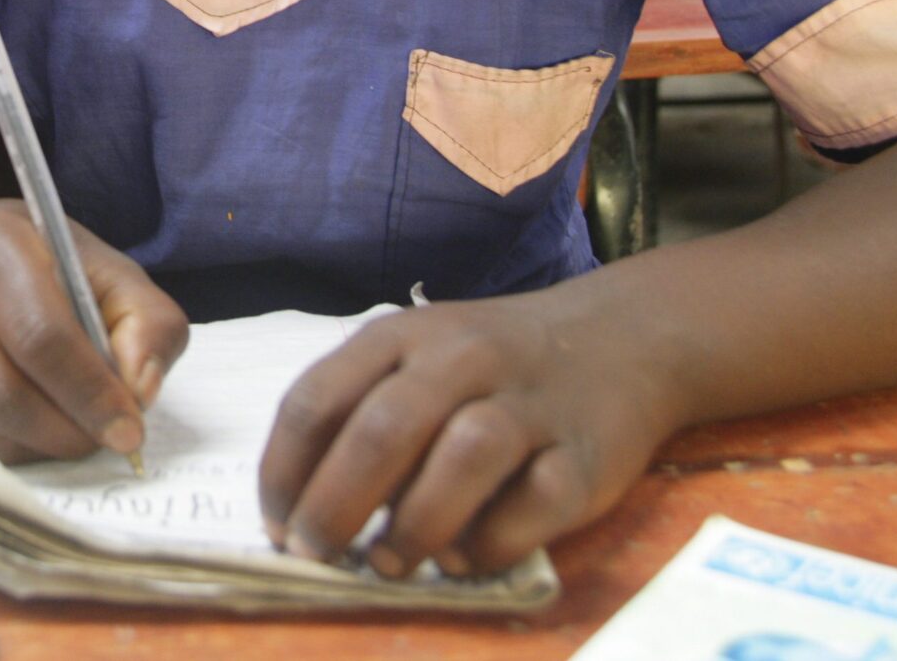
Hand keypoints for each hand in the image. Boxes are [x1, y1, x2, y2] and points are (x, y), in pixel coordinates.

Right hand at [0, 201, 188, 463]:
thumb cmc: (46, 268)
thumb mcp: (105, 273)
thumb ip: (146, 322)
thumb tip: (139, 388)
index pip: (39, 334)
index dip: (90, 391)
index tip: (130, 428)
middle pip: (1, 391)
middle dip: (67, 430)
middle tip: (107, 441)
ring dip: (41, 446)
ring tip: (73, 429)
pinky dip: (10, 450)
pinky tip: (33, 427)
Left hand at [257, 293, 682, 578]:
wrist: (618, 338)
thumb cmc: (489, 362)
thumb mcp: (415, 357)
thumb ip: (362, 411)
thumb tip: (305, 509)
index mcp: (401, 334)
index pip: (318, 398)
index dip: (285, 471)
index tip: (277, 525)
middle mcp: (462, 358)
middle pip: (383, 429)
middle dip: (335, 504)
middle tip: (317, 554)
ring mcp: (528, 404)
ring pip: (463, 455)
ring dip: (415, 523)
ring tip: (387, 562)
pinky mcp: (584, 455)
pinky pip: (535, 502)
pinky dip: (492, 541)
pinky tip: (464, 557)